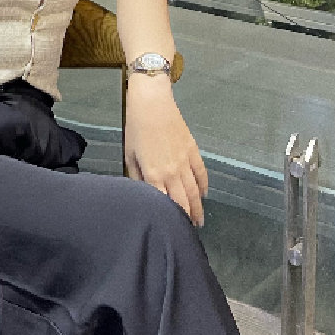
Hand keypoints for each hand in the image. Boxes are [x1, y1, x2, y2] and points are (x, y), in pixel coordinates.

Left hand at [124, 74, 208, 225]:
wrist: (152, 104)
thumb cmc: (136, 127)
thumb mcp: (130, 154)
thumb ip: (136, 177)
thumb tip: (142, 193)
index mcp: (154, 175)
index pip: (164, 204)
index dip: (170, 218)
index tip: (171, 228)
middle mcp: (171, 172)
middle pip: (183, 202)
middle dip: (187, 218)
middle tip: (190, 231)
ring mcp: (184, 162)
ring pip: (195, 191)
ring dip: (198, 207)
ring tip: (200, 220)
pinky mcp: (192, 150)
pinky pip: (201, 173)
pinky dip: (204, 185)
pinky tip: (204, 194)